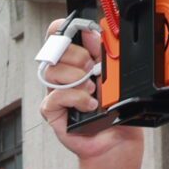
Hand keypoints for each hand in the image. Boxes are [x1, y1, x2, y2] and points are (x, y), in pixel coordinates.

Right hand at [37, 23, 147, 168]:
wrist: (117, 139)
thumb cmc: (115, 110)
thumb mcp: (113, 73)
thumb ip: (101, 52)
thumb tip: (92, 32)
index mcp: (75, 61)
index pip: (57, 36)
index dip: (61, 29)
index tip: (73, 28)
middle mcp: (62, 75)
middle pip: (53, 51)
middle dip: (77, 56)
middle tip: (92, 68)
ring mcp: (55, 92)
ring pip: (51, 72)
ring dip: (76, 78)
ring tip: (92, 89)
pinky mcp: (52, 111)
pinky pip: (54, 97)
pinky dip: (75, 98)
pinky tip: (89, 104)